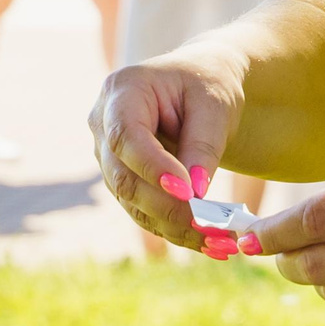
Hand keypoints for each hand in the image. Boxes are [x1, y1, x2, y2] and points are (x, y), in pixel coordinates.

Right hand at [89, 47, 245, 249]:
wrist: (203, 83)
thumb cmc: (209, 82)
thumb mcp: (215, 104)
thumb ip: (202, 145)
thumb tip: (194, 195)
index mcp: (122, 91)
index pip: (126, 136)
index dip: (152, 168)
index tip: (188, 190)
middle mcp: (104, 125)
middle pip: (125, 178)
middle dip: (167, 207)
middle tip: (210, 227)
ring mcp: (109, 157)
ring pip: (133, 203)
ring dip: (176, 228)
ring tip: (221, 241)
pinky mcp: (124, 181)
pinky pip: (145, 212)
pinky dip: (178, 230)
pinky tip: (213, 243)